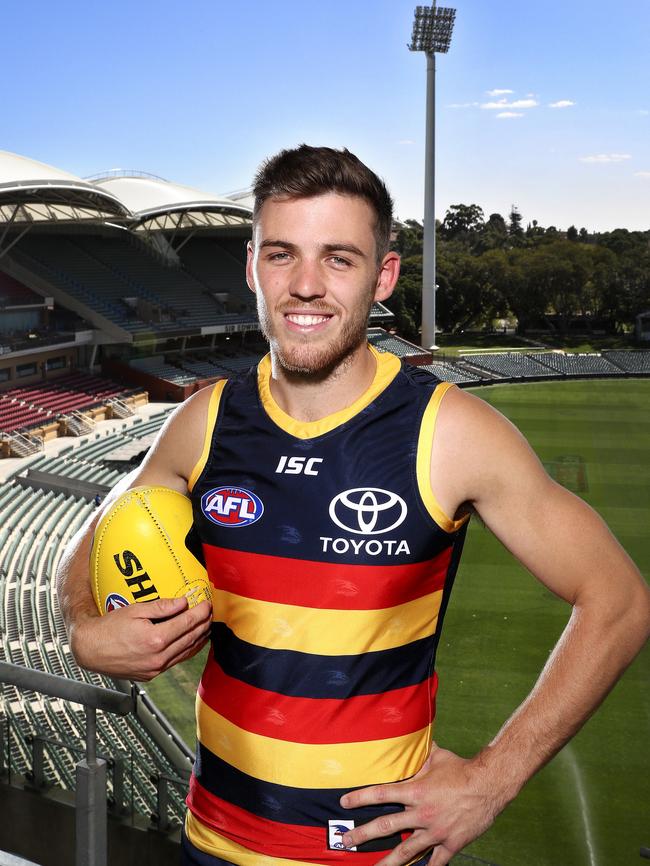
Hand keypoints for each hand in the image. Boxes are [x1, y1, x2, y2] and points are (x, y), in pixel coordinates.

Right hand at [70, 597, 211, 680]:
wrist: (89, 650)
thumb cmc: (109, 628)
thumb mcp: (135, 610)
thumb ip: (161, 607)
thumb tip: (183, 602)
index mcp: (155, 639)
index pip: (187, 623)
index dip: (200, 612)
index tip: (207, 603)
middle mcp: (158, 657)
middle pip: (190, 638)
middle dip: (203, 623)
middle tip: (210, 612)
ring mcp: (155, 668)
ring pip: (186, 652)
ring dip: (199, 638)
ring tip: (206, 626)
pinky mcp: (151, 674)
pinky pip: (176, 661)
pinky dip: (187, 650)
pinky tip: (191, 642)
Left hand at [339, 743, 505, 865]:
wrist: (489, 785)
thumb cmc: (461, 768)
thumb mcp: (436, 756)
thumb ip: (419, 755)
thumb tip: (408, 742)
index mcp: (416, 791)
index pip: (380, 794)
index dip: (360, 798)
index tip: (344, 803)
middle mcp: (422, 813)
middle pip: (386, 826)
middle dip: (363, 835)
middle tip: (346, 841)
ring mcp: (435, 831)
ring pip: (406, 851)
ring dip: (387, 862)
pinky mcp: (450, 843)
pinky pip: (435, 862)